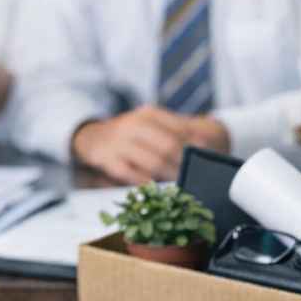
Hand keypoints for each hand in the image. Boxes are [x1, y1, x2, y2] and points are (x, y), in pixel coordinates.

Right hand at [72, 106, 230, 183]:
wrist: (93, 137)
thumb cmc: (130, 134)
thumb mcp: (150, 123)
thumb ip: (175, 130)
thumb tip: (204, 143)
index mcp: (148, 114)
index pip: (180, 129)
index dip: (196, 144)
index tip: (207, 155)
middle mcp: (134, 125)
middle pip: (168, 146)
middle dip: (185, 163)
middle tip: (195, 173)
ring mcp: (120, 142)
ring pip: (152, 162)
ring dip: (169, 175)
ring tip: (180, 182)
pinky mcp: (108, 159)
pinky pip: (131, 174)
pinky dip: (146, 182)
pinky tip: (156, 186)